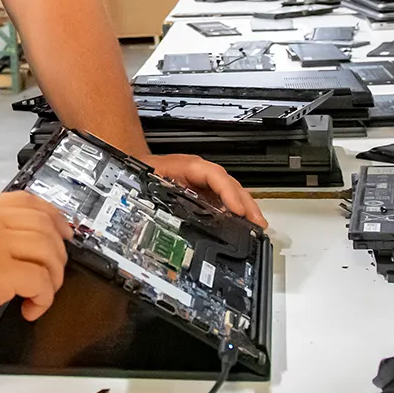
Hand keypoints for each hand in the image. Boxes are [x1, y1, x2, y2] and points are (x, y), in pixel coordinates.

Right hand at [0, 192, 69, 347]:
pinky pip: (39, 281)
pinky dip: (44, 297)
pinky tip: (29, 310)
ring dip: (54, 276)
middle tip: (57, 274)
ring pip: (47, 250)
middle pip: (43, 224)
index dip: (53, 216)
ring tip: (41, 296)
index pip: (25, 201)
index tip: (64, 233)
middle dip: (59, 251)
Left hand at [147, 153, 267, 227]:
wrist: (136, 165)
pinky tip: (243, 224)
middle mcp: (200, 173)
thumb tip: (161, 221)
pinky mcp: (204, 192)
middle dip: (246, 204)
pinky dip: (236, 212)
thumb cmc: (142, 170)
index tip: (238, 210)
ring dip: (245, 209)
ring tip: (257, 227)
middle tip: (258, 223)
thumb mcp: (147, 182)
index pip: (213, 175)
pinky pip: (224, 200)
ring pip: (230, 192)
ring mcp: (203, 182)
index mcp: (187, 166)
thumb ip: (158, 196)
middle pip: (229, 184)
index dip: (227, 192)